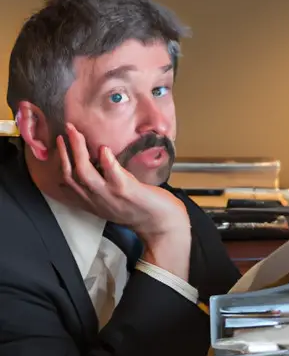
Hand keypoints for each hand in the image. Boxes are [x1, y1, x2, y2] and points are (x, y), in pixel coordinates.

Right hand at [57, 123, 189, 242]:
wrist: (162, 225)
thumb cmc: (141, 209)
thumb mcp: (114, 200)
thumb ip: (104, 184)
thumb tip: (99, 160)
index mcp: (93, 202)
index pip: (67, 183)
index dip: (60, 162)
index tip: (59, 143)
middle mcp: (97, 201)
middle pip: (72, 176)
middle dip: (64, 151)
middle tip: (66, 130)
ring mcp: (111, 196)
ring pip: (85, 174)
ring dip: (78, 151)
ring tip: (76, 133)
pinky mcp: (128, 192)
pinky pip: (113, 176)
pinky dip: (107, 163)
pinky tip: (104, 149)